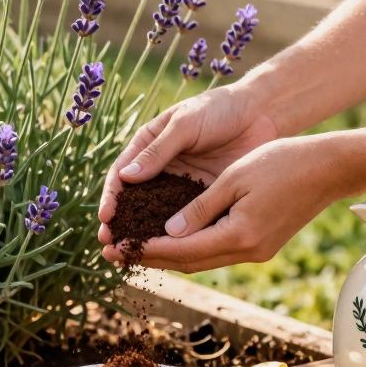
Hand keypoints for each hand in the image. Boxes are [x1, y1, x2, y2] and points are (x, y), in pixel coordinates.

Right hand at [98, 84, 280, 248]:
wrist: (259, 113)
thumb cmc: (218, 109)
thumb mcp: (185, 124)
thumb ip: (158, 151)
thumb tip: (125, 177)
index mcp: (146, 146)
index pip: (121, 175)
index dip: (111, 198)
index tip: (106, 218)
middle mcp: (159, 170)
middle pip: (133, 202)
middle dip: (121, 225)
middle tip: (110, 246)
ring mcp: (180, 186)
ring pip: (156, 216)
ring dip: (144, 237)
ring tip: (130, 257)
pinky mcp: (202, 199)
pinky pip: (185, 221)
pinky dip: (175, 238)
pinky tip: (166, 255)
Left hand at [103, 136, 348, 271]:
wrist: (330, 168)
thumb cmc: (282, 162)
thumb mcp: (233, 179)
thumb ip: (199, 208)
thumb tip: (168, 233)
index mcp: (239, 236)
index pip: (182, 250)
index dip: (148, 250)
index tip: (118, 248)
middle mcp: (247, 252)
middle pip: (189, 262)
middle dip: (152, 258)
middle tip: (115, 255)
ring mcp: (256, 251)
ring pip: (203, 259)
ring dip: (170, 256)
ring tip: (136, 249)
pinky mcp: (261, 245)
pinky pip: (218, 251)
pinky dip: (192, 247)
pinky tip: (173, 240)